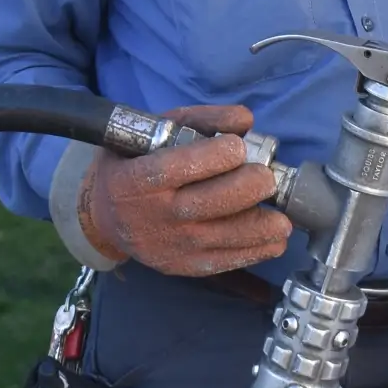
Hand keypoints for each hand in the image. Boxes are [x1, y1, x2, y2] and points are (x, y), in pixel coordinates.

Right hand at [77, 104, 292, 276]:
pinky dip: (254, 252)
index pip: (180, 167)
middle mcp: (154, 215)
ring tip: (282, 217)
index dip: (215, 157)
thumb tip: (245, 119)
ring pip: (222, 237)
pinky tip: (273, 240)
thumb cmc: (133, 162)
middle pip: (208, 203)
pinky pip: (223, 261)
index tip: (238, 146)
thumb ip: (200, 120)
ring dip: (260, 226)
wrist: (104, 216)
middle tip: (265, 177)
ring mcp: (169, 245)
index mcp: (139, 179)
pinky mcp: (181, 267)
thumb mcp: (155, 130)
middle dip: (247, 188)